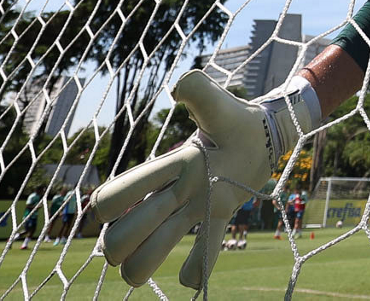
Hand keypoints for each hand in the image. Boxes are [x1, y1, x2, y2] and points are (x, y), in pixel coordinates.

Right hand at [91, 70, 315, 287]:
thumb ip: (196, 89)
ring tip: (142, 272)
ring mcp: (193, 207)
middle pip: (125, 233)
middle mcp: (173, 192)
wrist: (260, 132)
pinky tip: (190, 280)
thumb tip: (176, 89)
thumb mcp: (215, 102)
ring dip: (142, 265)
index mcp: (168, 168)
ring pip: (152, 251)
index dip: (108, 207)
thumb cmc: (233, 117)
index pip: (118, 195)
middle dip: (120, 246)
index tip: (112, 208)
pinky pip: (204, 250)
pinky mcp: (218, 215)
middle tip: (126, 250)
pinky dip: (194, 271)